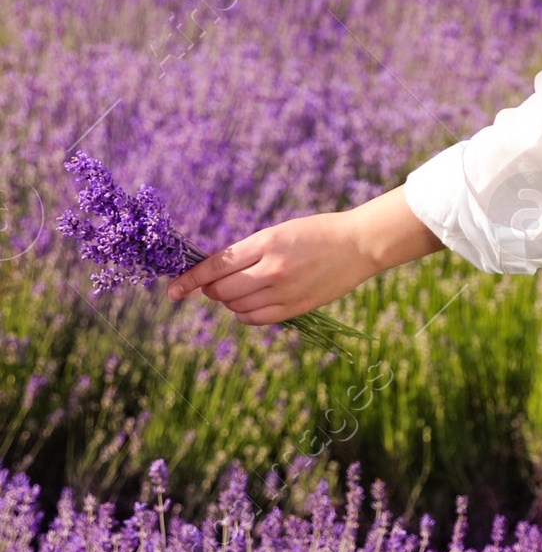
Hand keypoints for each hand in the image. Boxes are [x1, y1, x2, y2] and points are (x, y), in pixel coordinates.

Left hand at [166, 187, 440, 325]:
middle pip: (220, 290)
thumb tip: (213, 274)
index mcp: (266, 242)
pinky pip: (254, 319)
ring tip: (240, 289)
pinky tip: (249, 304)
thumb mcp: (279, 232)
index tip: (172, 290)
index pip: (216, 265)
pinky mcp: (294, 308)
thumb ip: (247, 252)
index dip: (189, 279)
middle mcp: (272, 269)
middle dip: (209, 289)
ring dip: (228, 301)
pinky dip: (243, 314)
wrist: (359, 245)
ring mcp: (284, 291)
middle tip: (215, 283)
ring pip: (235, 306)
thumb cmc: (317, 232)